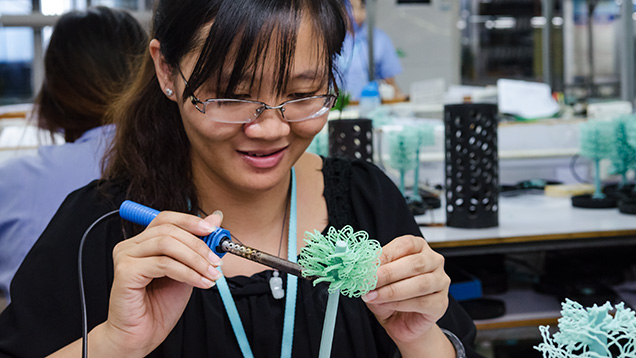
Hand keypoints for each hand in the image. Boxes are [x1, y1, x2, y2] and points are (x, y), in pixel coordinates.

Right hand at [100, 210, 223, 356]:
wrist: (142, 335)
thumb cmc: (159, 305)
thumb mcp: (187, 270)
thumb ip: (196, 246)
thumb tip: (215, 219)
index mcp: (143, 242)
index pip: (166, 219)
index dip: (191, 221)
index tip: (214, 230)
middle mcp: (131, 246)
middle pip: (169, 230)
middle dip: (199, 245)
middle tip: (217, 261)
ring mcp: (125, 256)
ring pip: (168, 244)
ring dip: (196, 260)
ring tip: (211, 274)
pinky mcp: (126, 271)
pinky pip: (164, 264)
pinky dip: (188, 273)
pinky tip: (200, 282)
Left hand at [362, 235, 449, 343]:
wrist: (399, 320)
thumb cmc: (390, 294)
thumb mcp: (378, 279)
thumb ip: (375, 271)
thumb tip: (366, 268)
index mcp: (418, 247)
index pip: (405, 245)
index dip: (386, 254)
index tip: (368, 264)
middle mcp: (433, 261)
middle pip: (415, 263)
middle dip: (389, 273)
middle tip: (370, 281)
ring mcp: (441, 282)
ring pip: (420, 284)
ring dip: (393, 290)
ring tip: (374, 295)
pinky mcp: (441, 303)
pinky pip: (422, 302)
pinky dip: (400, 304)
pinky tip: (387, 305)